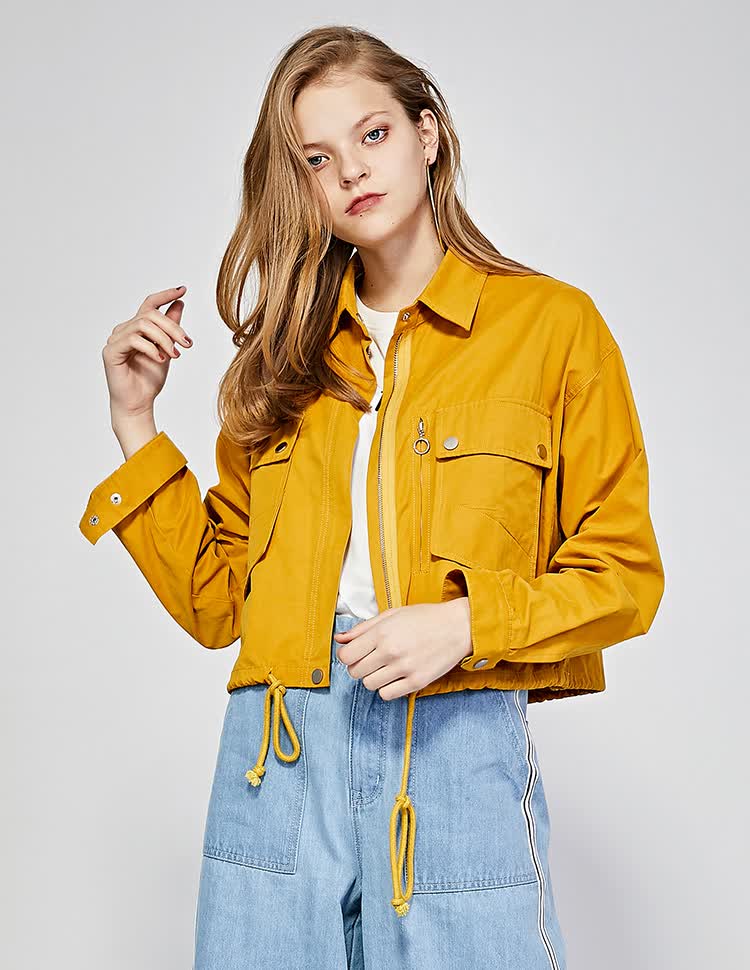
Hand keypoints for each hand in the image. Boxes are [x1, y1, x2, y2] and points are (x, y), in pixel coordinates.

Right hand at [103, 285, 192, 421]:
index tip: (182, 290)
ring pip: (143, 325)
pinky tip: (160, 359)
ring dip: (165, 339)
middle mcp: (124, 330)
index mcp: (137, 328)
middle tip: (187, 343)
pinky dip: (151, 348)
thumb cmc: (149, 379)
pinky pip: (133, 340)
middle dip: (173, 327)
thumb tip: (179, 303)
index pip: (150, 305)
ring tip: (175, 355)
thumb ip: (171, 328)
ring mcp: (116, 339)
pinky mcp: (111, 351)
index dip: (165, 295)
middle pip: (150, 315)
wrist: (139, 403)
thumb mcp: (168, 349)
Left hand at [334, 598, 472, 699]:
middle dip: (359, 667)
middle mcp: (390, 651)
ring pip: (369, 685)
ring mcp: (404, 668)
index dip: (346, 656)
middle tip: (372, 660)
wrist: (458, 627)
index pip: (346, 656)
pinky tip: (395, 677)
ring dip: (373, 678)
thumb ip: (363, 628)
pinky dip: (387, 688)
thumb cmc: (425, 618)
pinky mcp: (417, 682)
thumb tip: (339, 639)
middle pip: (355, 672)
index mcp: (382, 633)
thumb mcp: (392, 615)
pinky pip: (387, 695)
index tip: (355, 653)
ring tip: (385, 668)